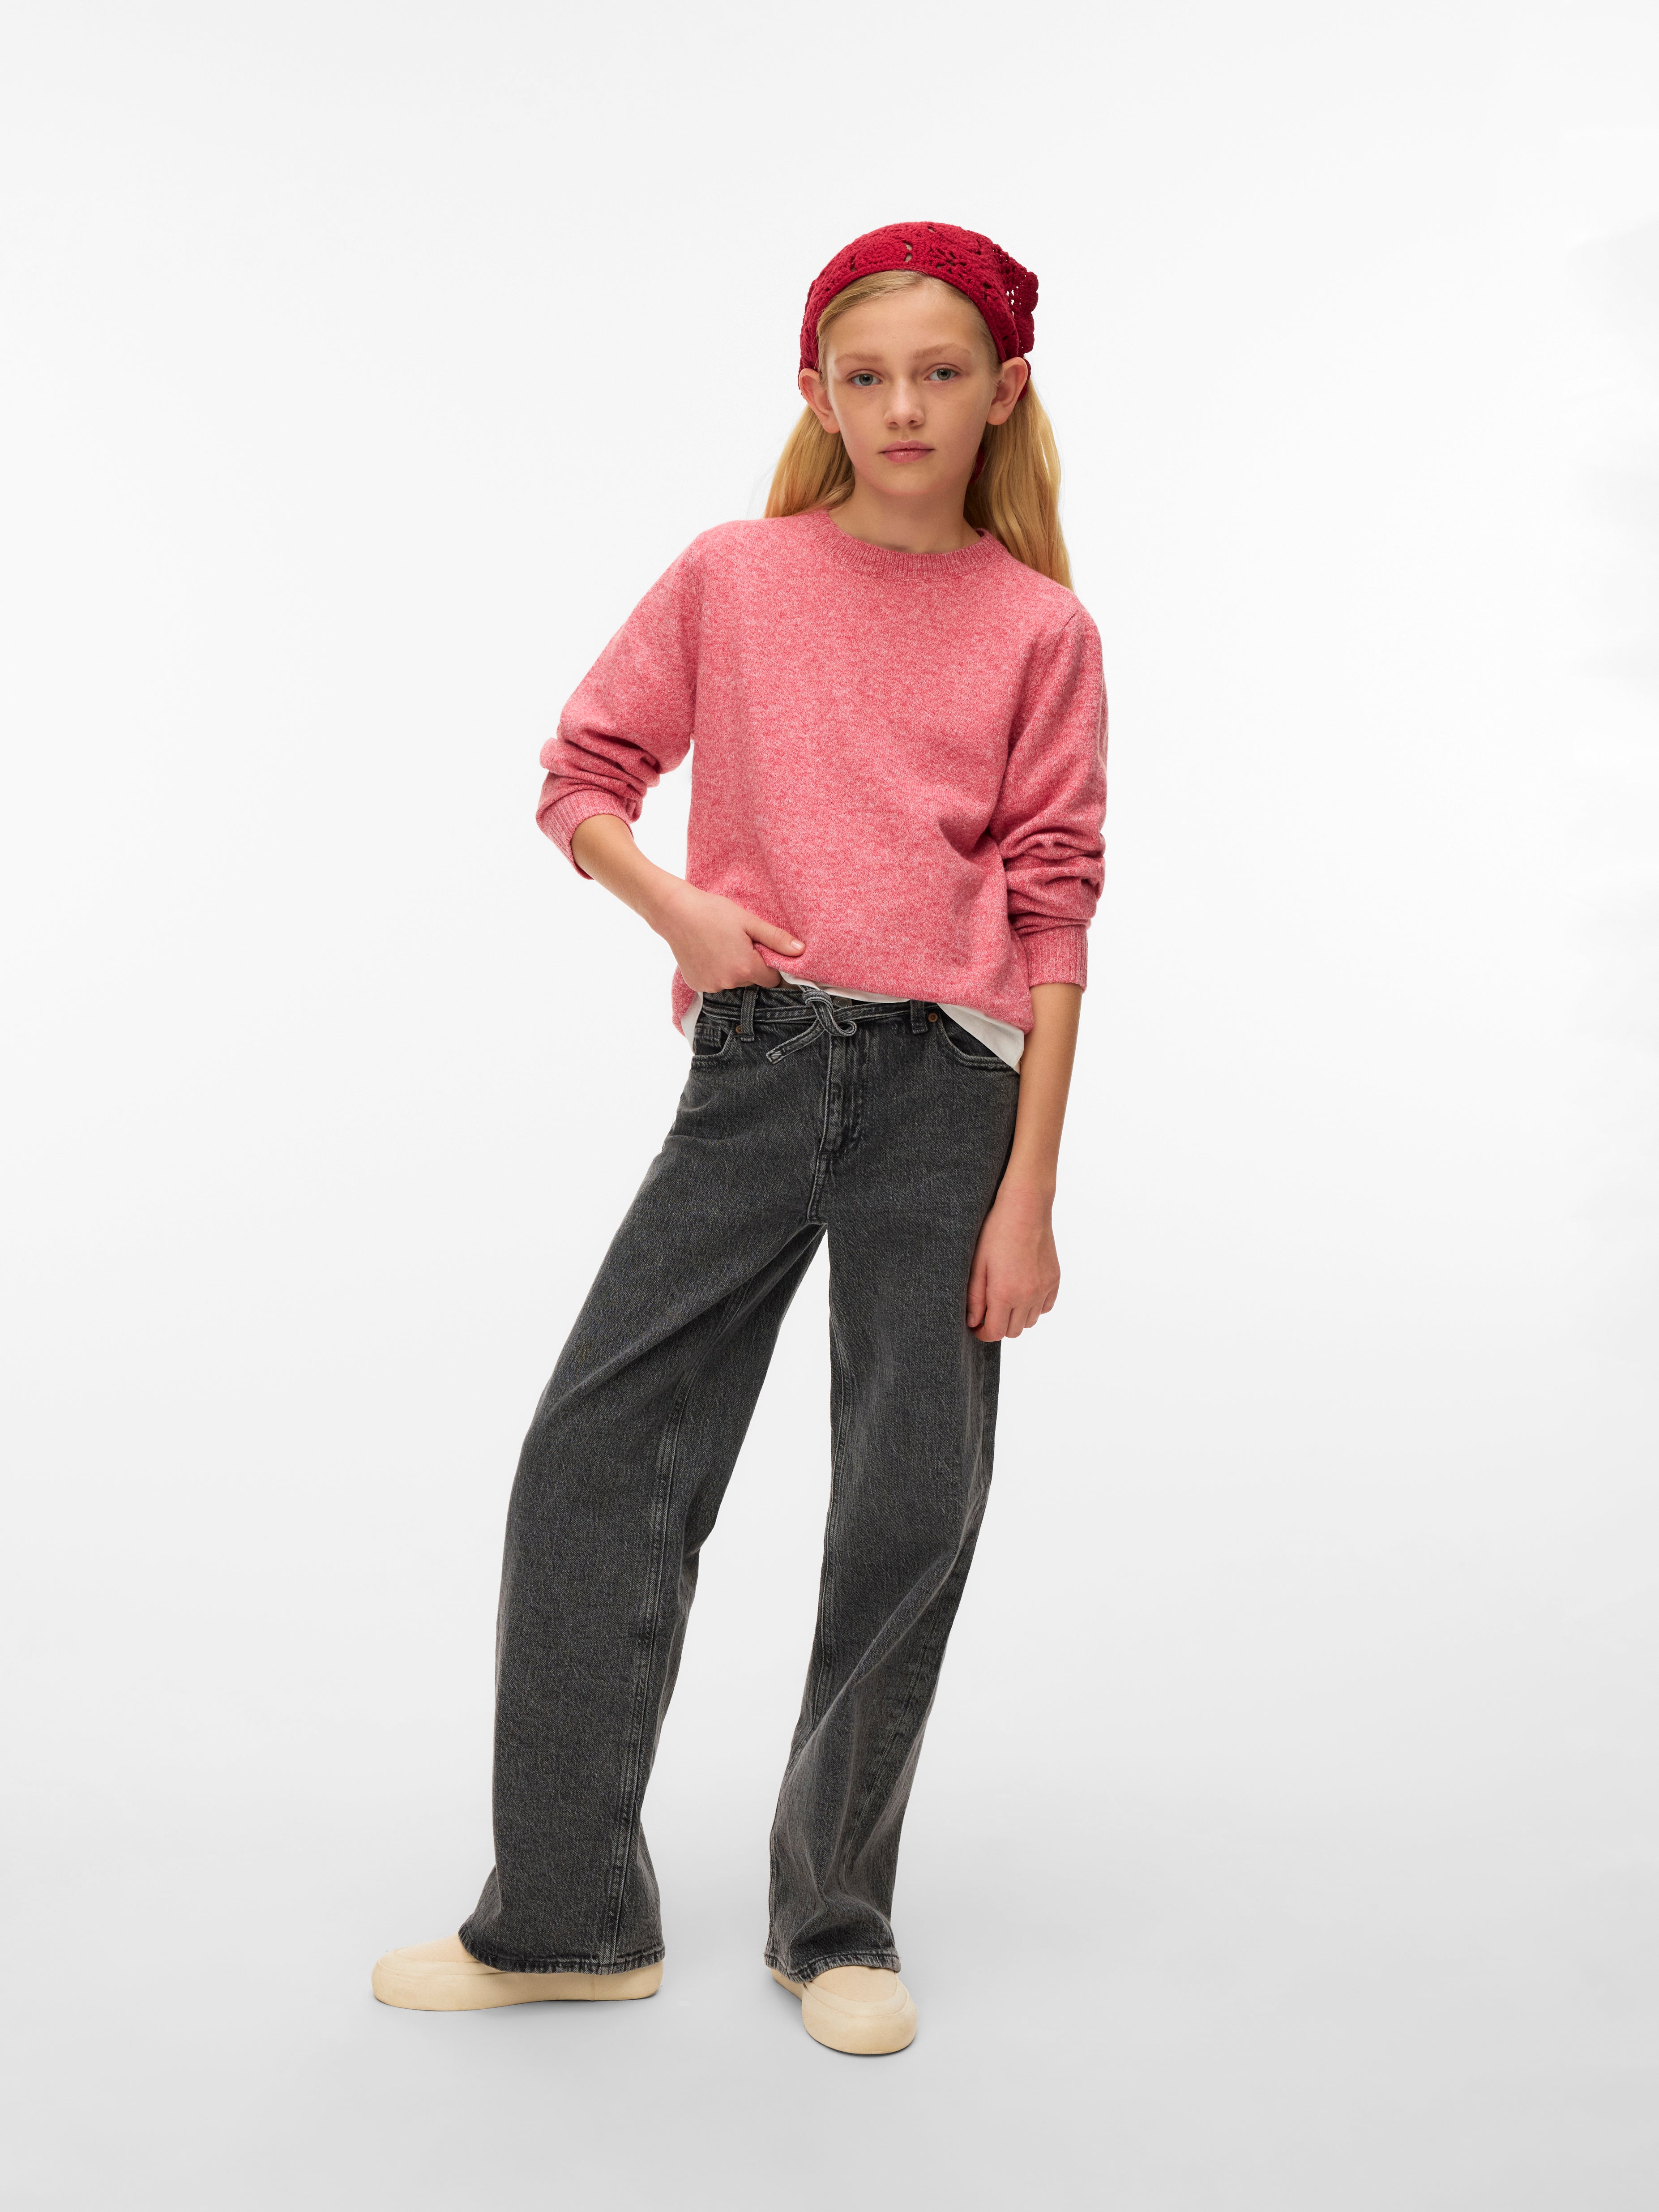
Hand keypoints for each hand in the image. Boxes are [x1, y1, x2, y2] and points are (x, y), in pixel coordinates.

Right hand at [654, 878, 803, 992]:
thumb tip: (800, 951)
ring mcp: (710, 986)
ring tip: (721, 945)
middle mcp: (728, 983)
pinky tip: (708, 953)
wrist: (675, 912)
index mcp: (745, 968)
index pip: (772, 979)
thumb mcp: (749, 921)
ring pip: (733, 982)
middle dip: (750, 965)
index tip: (761, 950)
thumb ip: (776, 939)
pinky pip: (715, 982)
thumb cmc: (713, 912)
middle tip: (738, 942)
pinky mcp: (697, 985)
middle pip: (752, 980)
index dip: (770, 965)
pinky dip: (715, 972)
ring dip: (732, 969)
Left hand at [966, 1180, 1059, 1342]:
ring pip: (1030, 1321)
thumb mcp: (977, 1264)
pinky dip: (1034, 1307)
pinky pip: (1045, 1307)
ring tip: (1005, 1299)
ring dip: (1016, 1317)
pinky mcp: (1054, 1280)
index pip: (995, 1333)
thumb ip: (974, 1298)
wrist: (1025, 1208)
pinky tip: (1023, 1291)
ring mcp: (1044, 1288)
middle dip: (998, 1326)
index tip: (975, 1325)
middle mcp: (1028, 1295)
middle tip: (988, 1311)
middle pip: (1013, 1331)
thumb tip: (973, 1323)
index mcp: (1005, 1293)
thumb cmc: (995, 1232)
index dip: (982, 1333)